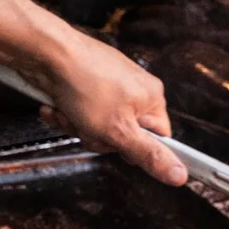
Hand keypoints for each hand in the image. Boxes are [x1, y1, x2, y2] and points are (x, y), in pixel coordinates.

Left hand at [32, 24, 186, 186]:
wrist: (48, 54)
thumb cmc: (85, 84)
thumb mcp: (119, 130)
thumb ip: (148, 154)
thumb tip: (180, 174)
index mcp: (150, 97)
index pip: (156, 138)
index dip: (134, 149)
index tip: (117, 145)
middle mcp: (133, 88)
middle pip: (121, 135)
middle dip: (97, 136)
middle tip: (87, 127)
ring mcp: (108, 85)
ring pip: (95, 126)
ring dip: (76, 125)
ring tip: (68, 112)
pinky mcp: (85, 83)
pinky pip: (79, 111)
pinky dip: (65, 112)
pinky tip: (56, 106)